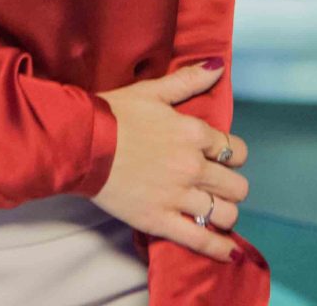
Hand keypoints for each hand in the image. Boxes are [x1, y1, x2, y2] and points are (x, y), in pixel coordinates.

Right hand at [92, 61, 250, 261]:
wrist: (81, 143)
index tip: (223, 158)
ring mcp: (177, 195)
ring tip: (217, 211)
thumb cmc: (114, 114)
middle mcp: (192, 166)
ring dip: (226, 213)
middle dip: (231, 186)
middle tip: (219, 186)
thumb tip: (218, 65)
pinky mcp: (159, 220)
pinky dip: (218, 248)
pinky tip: (228, 252)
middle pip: (235, 185)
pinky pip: (199, 239)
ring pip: (224, 213)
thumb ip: (189, 80)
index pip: (235, 150)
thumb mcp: (152, 91)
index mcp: (193, 133)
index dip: (233, 155)